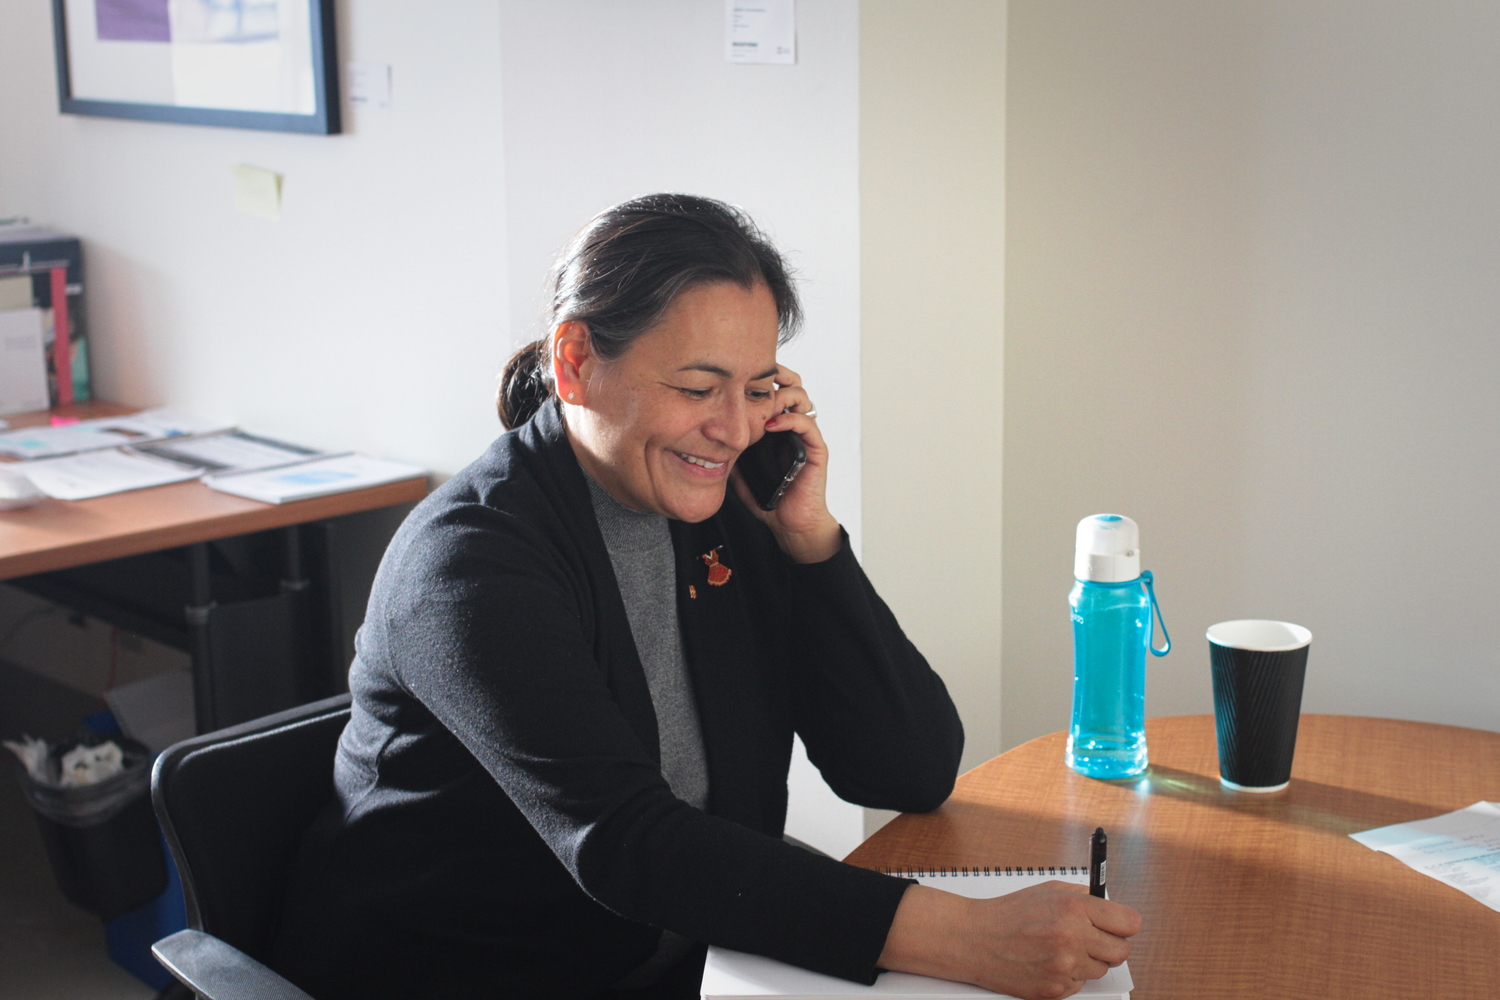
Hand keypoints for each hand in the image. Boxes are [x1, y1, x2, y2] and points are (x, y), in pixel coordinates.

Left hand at [730, 364, 840, 562]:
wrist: (789, 523)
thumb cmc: (769, 497)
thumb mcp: (739, 469)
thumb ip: (729, 450)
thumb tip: (704, 438)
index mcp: (778, 427)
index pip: (774, 391)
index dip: (761, 379)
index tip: (740, 375)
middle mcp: (794, 427)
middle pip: (791, 385)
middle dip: (775, 375)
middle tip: (754, 375)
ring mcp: (806, 437)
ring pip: (802, 398)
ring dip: (781, 394)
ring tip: (762, 401)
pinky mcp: (816, 450)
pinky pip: (806, 424)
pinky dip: (789, 418)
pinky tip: (771, 424)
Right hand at [877, 883, 1141, 999]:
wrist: (975, 939)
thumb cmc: (1009, 913)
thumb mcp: (1048, 891)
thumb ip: (1083, 896)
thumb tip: (1110, 906)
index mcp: (1074, 907)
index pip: (1129, 923)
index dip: (1125, 924)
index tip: (1120, 925)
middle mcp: (1073, 937)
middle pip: (1122, 952)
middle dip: (1111, 945)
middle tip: (1094, 939)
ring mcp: (1065, 966)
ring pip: (1101, 970)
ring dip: (1087, 961)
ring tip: (1060, 948)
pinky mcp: (1056, 989)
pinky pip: (1080, 985)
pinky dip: (1069, 975)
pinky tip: (1049, 961)